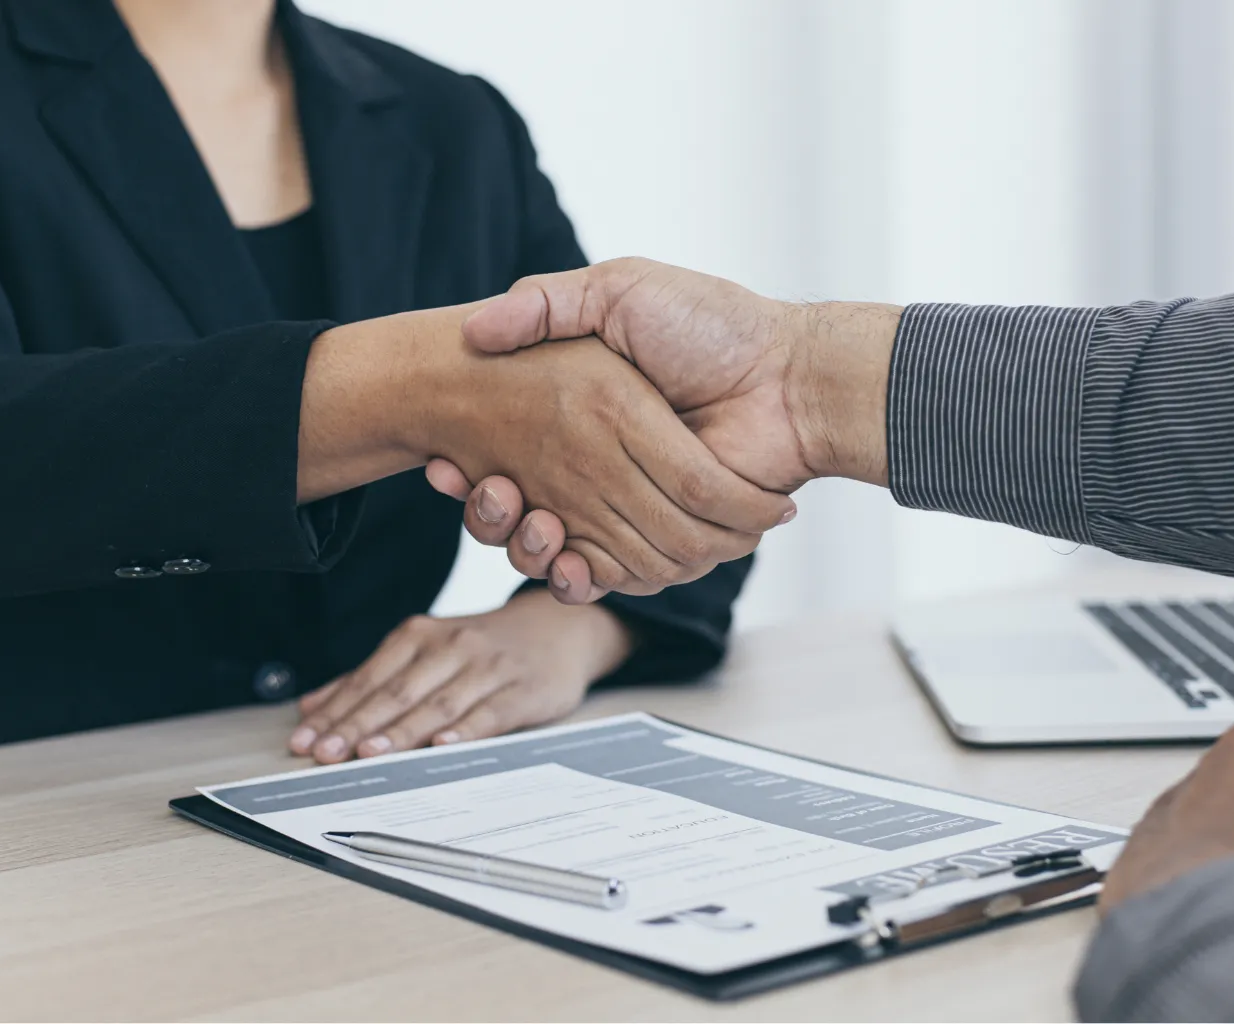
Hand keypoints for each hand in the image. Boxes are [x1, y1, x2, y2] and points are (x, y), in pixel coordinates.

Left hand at [288, 590, 633, 762]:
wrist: (560, 628)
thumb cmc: (484, 648)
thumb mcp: (427, 651)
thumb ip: (371, 679)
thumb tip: (312, 708)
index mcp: (421, 636)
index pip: (369, 678)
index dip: (336, 711)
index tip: (306, 740)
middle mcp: (452, 646)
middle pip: (397, 691)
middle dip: (357, 724)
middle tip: (326, 753)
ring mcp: (489, 667)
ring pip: (438, 703)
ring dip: (402, 730)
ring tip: (370, 752)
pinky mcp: (524, 690)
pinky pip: (490, 712)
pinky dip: (465, 729)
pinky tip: (443, 745)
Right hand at [339, 304, 792, 596]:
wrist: (789, 375)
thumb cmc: (710, 324)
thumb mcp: (618, 290)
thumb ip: (546, 303)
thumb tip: (474, 328)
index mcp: (587, 417)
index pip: (507, 455)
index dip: (470, 470)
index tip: (445, 462)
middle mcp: (603, 467)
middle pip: (521, 514)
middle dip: (489, 513)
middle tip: (481, 488)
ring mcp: (633, 507)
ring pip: (555, 552)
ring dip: (525, 545)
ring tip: (518, 514)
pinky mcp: (666, 542)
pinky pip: (611, 576)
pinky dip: (578, 576)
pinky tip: (561, 557)